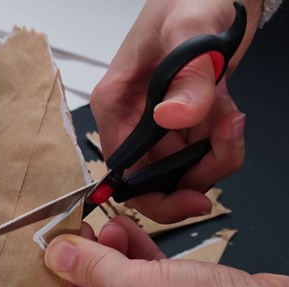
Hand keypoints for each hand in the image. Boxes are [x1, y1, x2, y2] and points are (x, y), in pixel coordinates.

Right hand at [91, 0, 263, 222]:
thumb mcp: (190, 29)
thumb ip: (188, 76)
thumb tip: (173, 118)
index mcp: (116, 105)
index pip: (123, 172)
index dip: (155, 196)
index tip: (193, 199)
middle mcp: (133, 120)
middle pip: (158, 178)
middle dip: (198, 169)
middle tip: (225, 137)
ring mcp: (160, 123)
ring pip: (186, 169)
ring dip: (217, 151)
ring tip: (227, 111)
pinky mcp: (185, 121)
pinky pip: (204, 152)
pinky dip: (224, 141)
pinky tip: (227, 109)